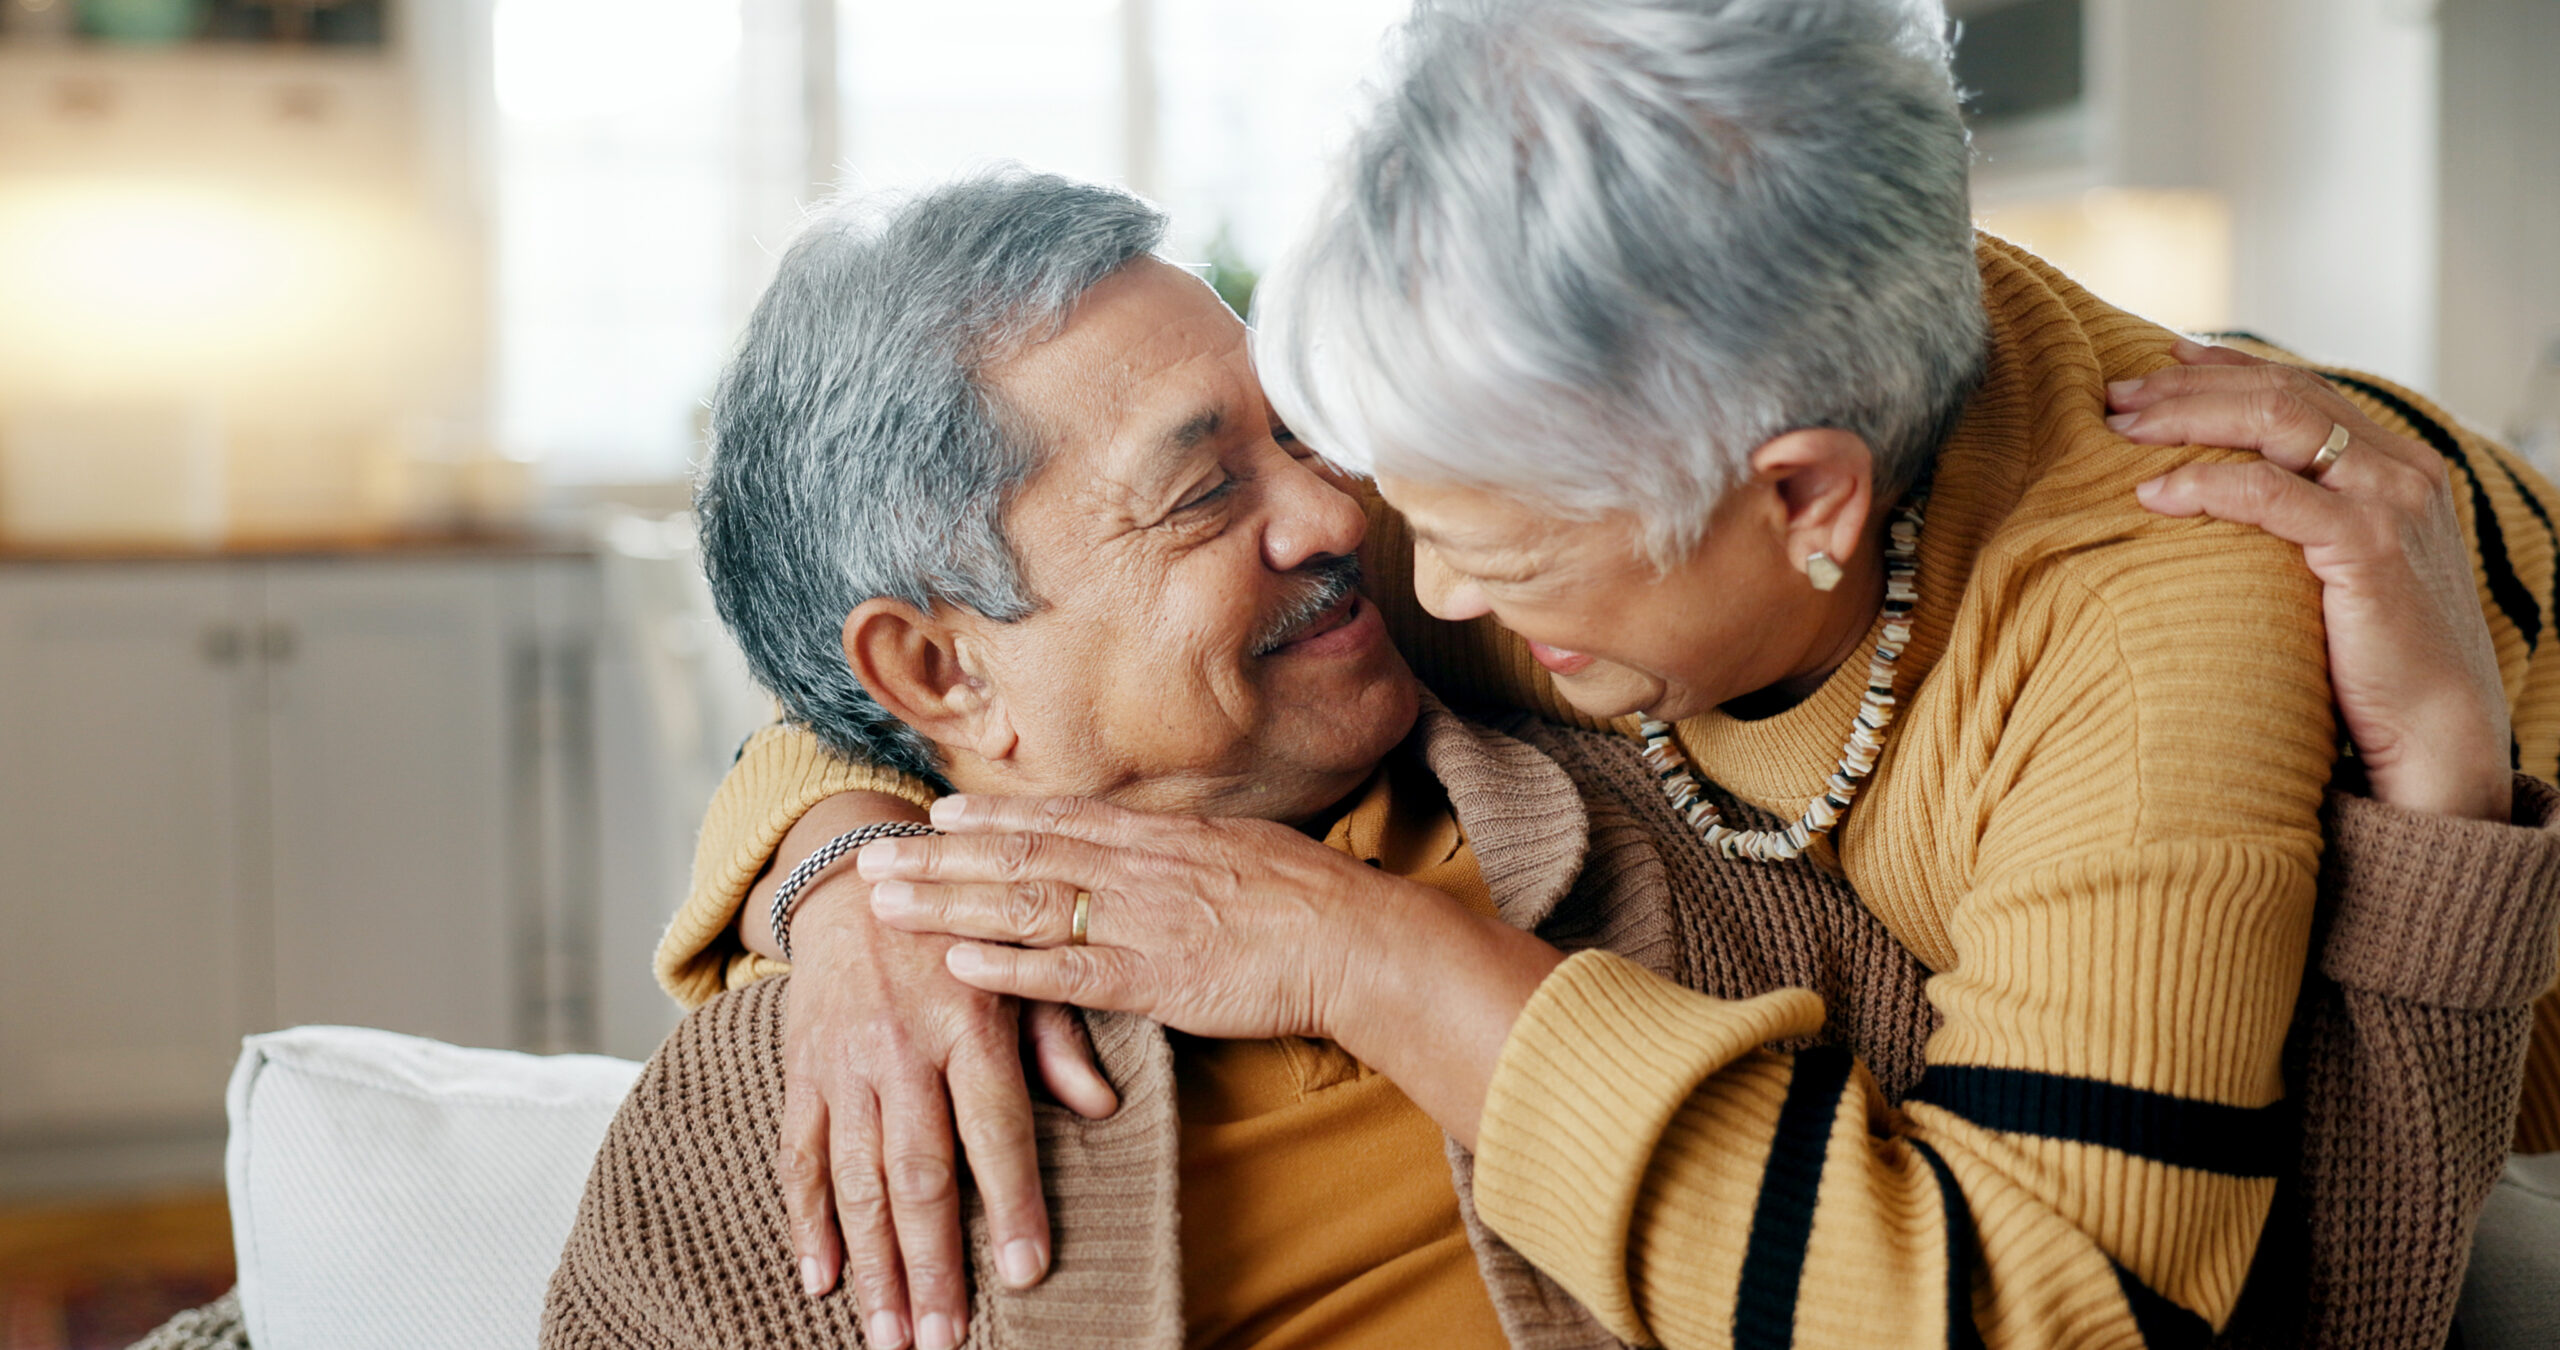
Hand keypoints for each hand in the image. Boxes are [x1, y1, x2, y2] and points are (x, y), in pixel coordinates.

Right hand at [753, 798, 1116, 1349]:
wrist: (854, 882)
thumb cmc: (957, 936)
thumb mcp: (1022, 972)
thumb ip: (1059, 1042)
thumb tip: (1103, 1108)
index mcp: (971, 1026)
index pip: (997, 1131)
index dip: (1013, 1205)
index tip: (1027, 1271)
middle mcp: (905, 1051)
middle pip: (921, 1171)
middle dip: (933, 1262)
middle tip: (944, 1335)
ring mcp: (847, 1066)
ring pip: (857, 1178)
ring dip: (874, 1263)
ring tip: (889, 1332)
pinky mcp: (803, 1072)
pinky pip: (799, 1157)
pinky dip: (807, 1222)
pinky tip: (822, 1279)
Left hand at [858, 793, 1565, 1147]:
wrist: (1357, 935)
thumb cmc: (1313, 899)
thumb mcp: (1244, 850)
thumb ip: (1189, 852)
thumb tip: (1163, 845)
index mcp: (1159, 837)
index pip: (1057, 819)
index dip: (990, 815)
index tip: (935, 810)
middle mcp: (1137, 867)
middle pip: (1019, 857)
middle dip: (940, 858)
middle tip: (874, 856)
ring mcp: (1140, 920)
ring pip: (1024, 906)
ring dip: (949, 904)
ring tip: (887, 904)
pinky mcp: (1154, 977)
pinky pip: (1067, 972)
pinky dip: (1009, 969)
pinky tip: (958, 965)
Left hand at [2111, 338, 2512, 820]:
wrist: (2434, 733)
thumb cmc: (2369, 658)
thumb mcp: (2336, 568)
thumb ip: (2299, 518)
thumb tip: (2212, 489)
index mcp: (2398, 463)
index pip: (2303, 387)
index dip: (2225, 368)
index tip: (2157, 363)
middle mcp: (2401, 469)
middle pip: (2282, 394)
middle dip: (2190, 387)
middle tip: (2117, 395)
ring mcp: (2391, 502)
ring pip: (2277, 424)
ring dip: (2188, 418)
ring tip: (2121, 430)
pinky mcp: (2369, 547)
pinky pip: (2272, 495)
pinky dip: (2205, 485)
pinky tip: (2153, 493)